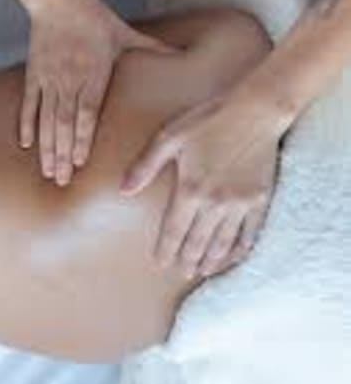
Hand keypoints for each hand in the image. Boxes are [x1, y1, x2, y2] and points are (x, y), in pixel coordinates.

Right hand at [20, 0, 171, 185]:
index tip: (78, 163)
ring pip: (46, 120)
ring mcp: (49, 80)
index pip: (85, 114)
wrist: (58, 1)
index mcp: (93, 75)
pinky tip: (25, 144)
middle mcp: (69, 81)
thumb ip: (154, 48)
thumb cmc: (94, 19)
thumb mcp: (126, 35)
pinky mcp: (34, 76)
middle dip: (61, 155)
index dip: (80, 139)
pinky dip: (26, 124)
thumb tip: (184, 53)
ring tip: (47, 172)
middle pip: (63, 125)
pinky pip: (29, 105)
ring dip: (46, 147)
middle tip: (61, 180)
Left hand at [121, 88, 288, 277]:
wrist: (256, 110)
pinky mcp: (260, 200)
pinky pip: (250, 234)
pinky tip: (232, 258)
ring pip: (222, 243)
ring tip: (202, 271)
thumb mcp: (169, 138)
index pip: (173, 231)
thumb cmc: (209, 120)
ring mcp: (239, 204)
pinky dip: (239, 250)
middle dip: (187, 260)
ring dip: (210, 260)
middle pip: (196, 242)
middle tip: (180, 273)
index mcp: (189, 190)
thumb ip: (144, 166)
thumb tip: (123, 190)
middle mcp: (214, 203)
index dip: (165, 250)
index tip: (160, 263)